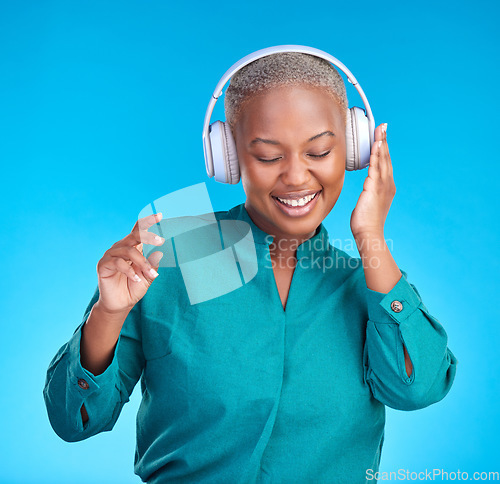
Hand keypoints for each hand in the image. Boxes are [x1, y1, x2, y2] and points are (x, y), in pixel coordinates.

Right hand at [95, 213, 164, 312]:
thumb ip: (152, 265)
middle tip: (161, 241)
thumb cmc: (133, 288)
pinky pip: (118, 263)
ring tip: (151, 274)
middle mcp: (120, 248)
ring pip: (128, 251)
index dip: (147, 222)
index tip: (160, 215)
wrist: (120, 304)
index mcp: (131, 248)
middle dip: (148, 236)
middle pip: (134, 236)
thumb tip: (159, 253)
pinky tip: (136, 278)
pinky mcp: (103, 265)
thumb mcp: (148, 277)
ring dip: (142, 263)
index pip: (138, 231)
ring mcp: (111, 255)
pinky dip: (130, 271)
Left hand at [350, 123, 395, 238]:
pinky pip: (376, 168)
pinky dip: (376, 155)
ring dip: (381, 143)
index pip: (384, 163)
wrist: (368, 233)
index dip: (383, 149)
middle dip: (384, 141)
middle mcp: (387, 184)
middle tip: (383, 126)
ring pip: (382, 160)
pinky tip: (376, 145)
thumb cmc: (366, 222)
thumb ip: (369, 194)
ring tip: (380, 129)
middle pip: (386, 158)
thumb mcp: (369, 204)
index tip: (381, 136)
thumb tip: (367, 191)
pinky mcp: (374, 188)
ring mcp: (382, 186)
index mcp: (386, 187)